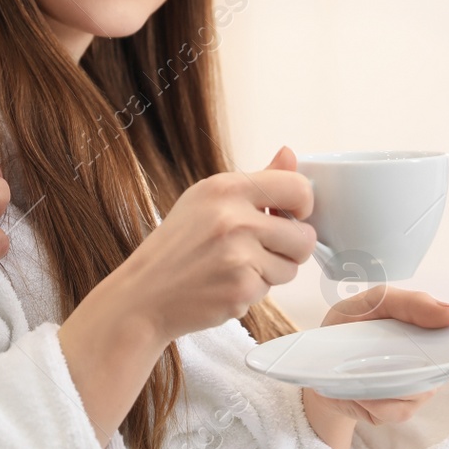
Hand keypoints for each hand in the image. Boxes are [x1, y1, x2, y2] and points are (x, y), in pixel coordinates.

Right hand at [97, 145, 315, 344]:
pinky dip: (254, 291)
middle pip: (305, 236)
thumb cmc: (177, 247)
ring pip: (292, 267)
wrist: (144, 294)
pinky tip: (226, 285)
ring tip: (236, 268)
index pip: (297, 187)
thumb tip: (290, 155)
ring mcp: (238, 255)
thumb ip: (257, 181)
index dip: (303, 206)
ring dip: (271, 272)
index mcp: (225, 188)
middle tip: (261, 250)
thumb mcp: (207, 201)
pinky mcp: (241, 288)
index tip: (291, 216)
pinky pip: (272, 290)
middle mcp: (233, 218)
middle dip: (290, 248)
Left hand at [301, 287, 448, 448]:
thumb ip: (409, 303)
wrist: (311, 363)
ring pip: (420, 392)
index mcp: (420, 337)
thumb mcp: (371, 303)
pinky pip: (393, 409)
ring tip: (369, 367)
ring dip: (400, 381)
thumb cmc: (346, 328)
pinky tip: (361, 389)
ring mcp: (406, 391)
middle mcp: (419, 365)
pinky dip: (377, 398)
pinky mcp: (387, 413)